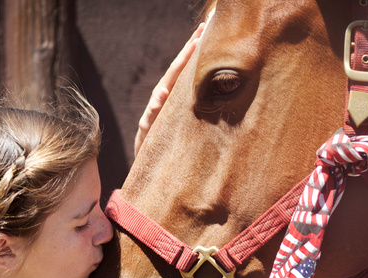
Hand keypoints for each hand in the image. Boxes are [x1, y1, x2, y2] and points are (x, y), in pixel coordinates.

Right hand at [134, 22, 205, 155]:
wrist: (150, 157)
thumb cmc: (172, 136)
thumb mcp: (186, 118)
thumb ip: (195, 103)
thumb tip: (220, 90)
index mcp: (175, 93)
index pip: (185, 67)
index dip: (194, 48)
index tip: (207, 29)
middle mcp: (163, 97)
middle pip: (175, 71)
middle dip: (186, 53)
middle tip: (199, 36)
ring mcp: (154, 110)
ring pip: (162, 88)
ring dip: (174, 74)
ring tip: (184, 59)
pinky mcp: (146, 126)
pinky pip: (151, 114)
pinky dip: (156, 105)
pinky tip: (162, 97)